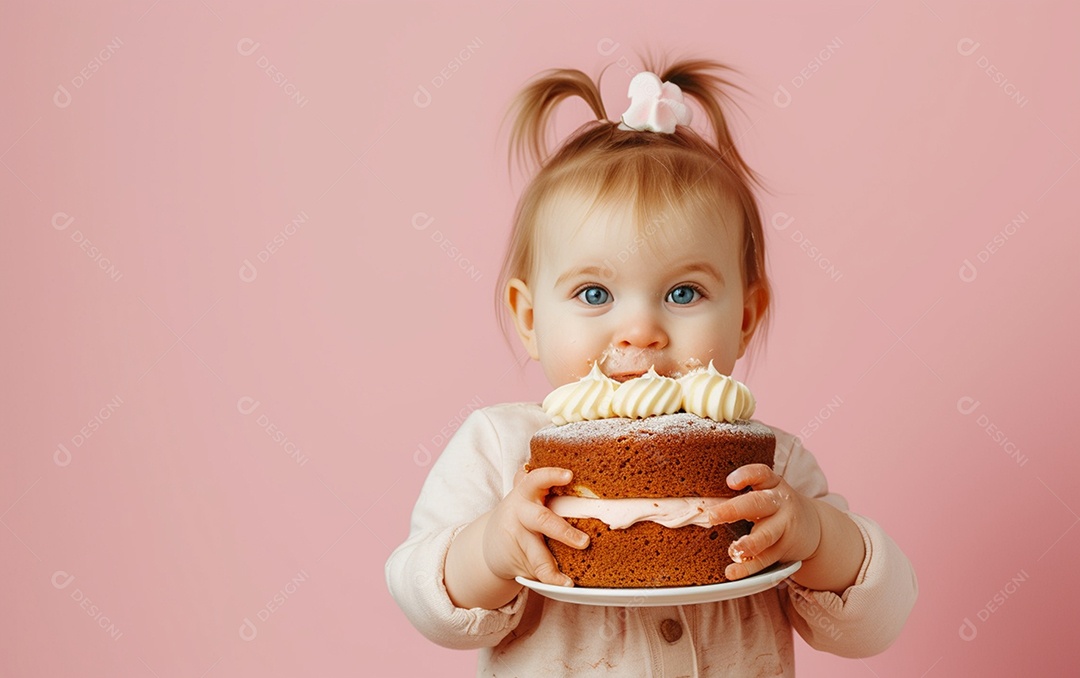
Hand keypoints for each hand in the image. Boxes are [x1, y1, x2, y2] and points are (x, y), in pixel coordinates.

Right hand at [481, 467, 589, 586]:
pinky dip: (552, 579)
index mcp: (525, 493)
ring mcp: (518, 539)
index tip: (569, 475)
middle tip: (584, 541)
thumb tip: (575, 467)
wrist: (488, 545)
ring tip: (569, 579)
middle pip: (541, 520)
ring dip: (553, 567)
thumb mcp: (525, 496)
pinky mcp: (519, 559)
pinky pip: (538, 570)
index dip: (551, 476)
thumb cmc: (520, 515)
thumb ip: (539, 484)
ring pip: (537, 553)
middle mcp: (520, 513)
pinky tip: (565, 583)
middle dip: (563, 531)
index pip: (536, 479)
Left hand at [713, 463, 822, 579]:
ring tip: (734, 550)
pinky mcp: (783, 548)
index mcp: (773, 484)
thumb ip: (742, 493)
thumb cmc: (777, 506)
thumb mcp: (767, 491)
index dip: (747, 475)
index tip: (730, 482)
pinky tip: (732, 572)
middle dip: (734, 509)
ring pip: (766, 535)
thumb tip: (699, 499)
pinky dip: (747, 567)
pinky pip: (764, 558)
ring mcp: (784, 527)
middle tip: (712, 516)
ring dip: (748, 543)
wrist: (814, 526)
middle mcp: (780, 503)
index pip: (762, 474)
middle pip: (758, 504)